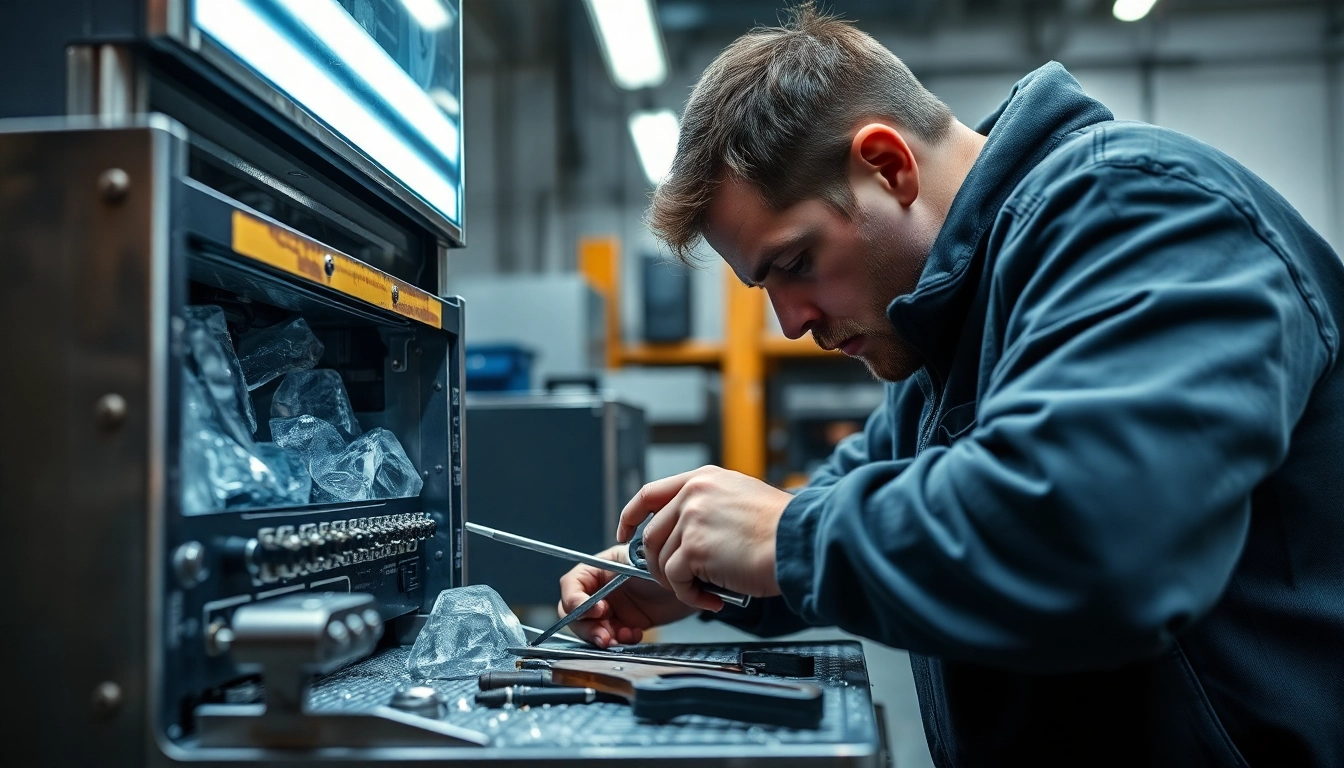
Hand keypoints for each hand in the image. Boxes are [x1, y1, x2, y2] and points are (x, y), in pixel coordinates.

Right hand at [557, 544, 697, 647]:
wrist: (690, 584)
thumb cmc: (666, 564)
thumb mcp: (638, 563)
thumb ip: (617, 575)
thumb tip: (598, 597)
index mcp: (597, 569)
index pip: (571, 585)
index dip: (577, 600)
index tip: (599, 610)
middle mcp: (598, 589)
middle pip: (574, 612)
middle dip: (587, 627)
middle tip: (605, 635)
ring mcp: (609, 609)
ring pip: (589, 629)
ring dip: (601, 637)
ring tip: (619, 638)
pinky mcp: (622, 625)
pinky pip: (610, 638)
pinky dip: (618, 640)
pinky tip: (634, 634)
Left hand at [618, 465, 792, 610]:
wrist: (799, 542)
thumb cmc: (782, 530)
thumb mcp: (742, 499)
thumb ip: (710, 508)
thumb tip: (688, 534)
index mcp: (704, 478)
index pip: (650, 493)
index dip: (632, 516)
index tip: (626, 533)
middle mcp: (694, 493)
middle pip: (651, 534)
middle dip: (658, 564)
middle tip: (679, 581)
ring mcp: (691, 518)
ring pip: (662, 560)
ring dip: (679, 583)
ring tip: (704, 591)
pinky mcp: (694, 547)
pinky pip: (675, 580)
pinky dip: (689, 596)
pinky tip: (712, 598)